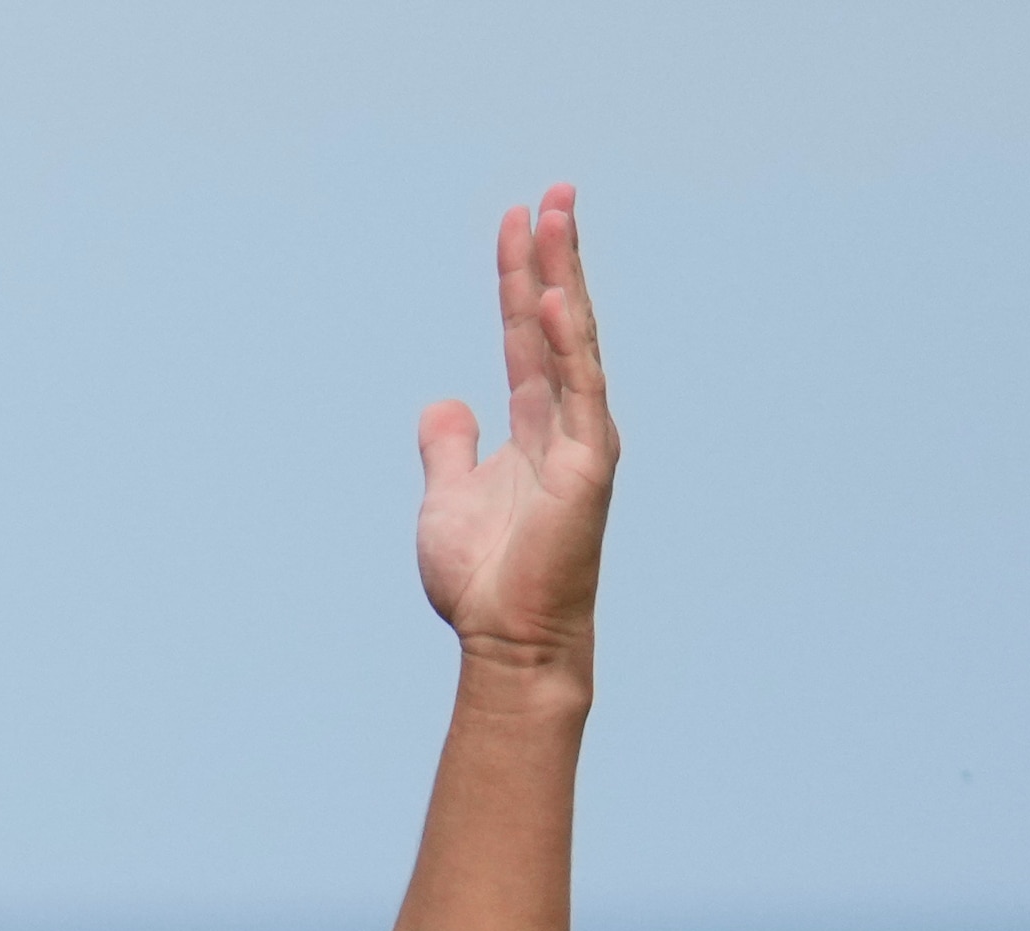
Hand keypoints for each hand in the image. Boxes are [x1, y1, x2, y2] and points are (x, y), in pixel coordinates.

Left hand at [414, 186, 613, 672]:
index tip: (515, 219)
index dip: (516, 278)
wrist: (506, 639)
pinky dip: (563, 343)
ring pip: (571, 341)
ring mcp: (581, 439)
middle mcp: (565, 421)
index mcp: (533, 426)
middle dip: (552, 257)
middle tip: (552, 193)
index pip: (523, 335)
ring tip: (555, 216)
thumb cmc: (484, 579)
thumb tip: (443, 402)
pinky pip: (575, 390)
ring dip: (562, 277)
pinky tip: (549, 297)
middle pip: (554, 322)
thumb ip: (448, 447)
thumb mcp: (447, 497)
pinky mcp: (586, 464)